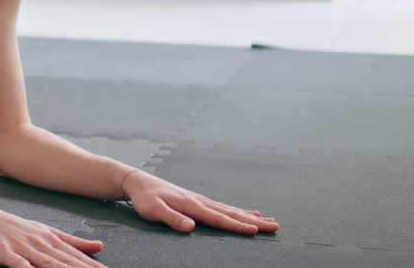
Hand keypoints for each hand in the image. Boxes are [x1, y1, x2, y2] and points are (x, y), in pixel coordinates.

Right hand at [0, 204, 107, 266]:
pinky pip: (19, 264)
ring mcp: (24, 248)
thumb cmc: (15, 228)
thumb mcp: (46, 231)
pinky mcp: (6, 253)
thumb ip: (73, 242)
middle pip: (66, 261)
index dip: (93, 266)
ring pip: (47, 263)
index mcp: (52, 239)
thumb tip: (100, 246)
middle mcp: (41, 243)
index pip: (76, 257)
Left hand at [121, 170, 279, 234]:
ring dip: (250, 216)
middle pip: (231, 213)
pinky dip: (238, 211)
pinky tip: (247, 213)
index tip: (255, 230)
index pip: (218, 218)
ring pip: (230, 210)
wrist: (138, 182)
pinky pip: (223, 208)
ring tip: (269, 221)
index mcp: (191, 205)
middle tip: (275, 226)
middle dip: (254, 221)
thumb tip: (191, 227)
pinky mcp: (198, 201)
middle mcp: (200, 201)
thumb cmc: (144, 198)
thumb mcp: (153, 210)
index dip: (237, 226)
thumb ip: (171, 218)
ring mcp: (200, 200)